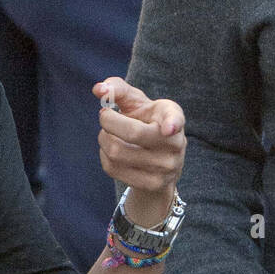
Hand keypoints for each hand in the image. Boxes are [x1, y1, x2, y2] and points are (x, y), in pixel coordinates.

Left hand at [93, 76, 184, 224]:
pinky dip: (104, 156)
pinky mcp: (153, 184)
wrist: (159, 159)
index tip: (169, 128)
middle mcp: (175, 142)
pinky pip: (113, 168)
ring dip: (103, 138)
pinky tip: (111, 151)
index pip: (175, 118)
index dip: (172, 123)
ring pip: (117, 151)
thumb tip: (99, 89)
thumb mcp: (136, 102)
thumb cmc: (144, 120)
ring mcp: (166, 167)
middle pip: (133, 132)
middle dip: (108, 121)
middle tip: (104, 115)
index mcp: (172, 116)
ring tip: (108, 134)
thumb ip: (118, 90)